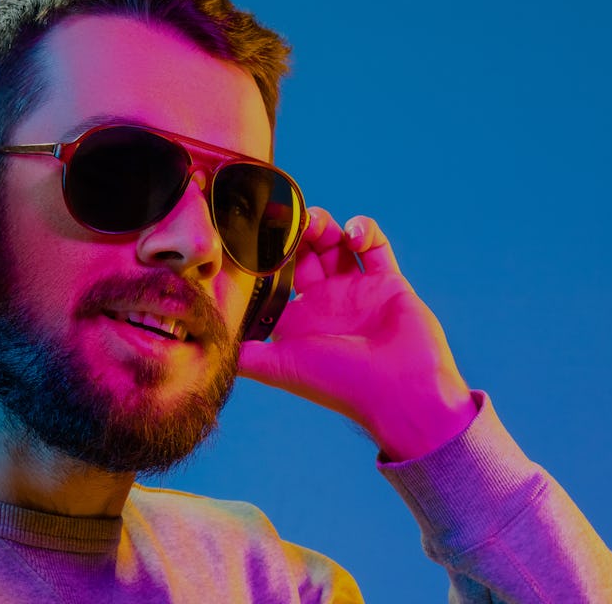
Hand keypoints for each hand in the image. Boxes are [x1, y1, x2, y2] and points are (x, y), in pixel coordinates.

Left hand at [238, 207, 476, 460]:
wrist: (400, 392)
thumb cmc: (341, 383)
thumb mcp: (284, 369)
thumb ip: (248, 357)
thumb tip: (211, 346)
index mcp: (299, 318)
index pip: (277, 275)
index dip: (267, 253)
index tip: (257, 231)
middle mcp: (326, 301)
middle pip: (306, 253)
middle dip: (296, 232)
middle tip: (289, 219)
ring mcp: (358, 290)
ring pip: (337, 244)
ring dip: (326, 226)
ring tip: (317, 224)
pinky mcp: (388, 282)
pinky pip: (375, 247)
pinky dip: (365, 232)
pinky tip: (353, 234)